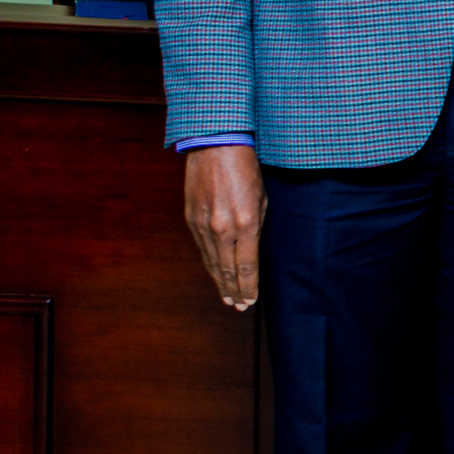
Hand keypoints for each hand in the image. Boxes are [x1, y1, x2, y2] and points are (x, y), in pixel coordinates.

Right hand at [183, 145, 266, 311]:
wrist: (215, 146)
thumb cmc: (246, 170)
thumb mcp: (263, 199)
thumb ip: (257, 227)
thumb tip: (253, 250)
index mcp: (245, 223)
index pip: (247, 266)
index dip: (250, 287)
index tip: (252, 301)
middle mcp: (222, 228)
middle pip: (229, 270)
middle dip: (236, 290)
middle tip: (240, 306)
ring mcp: (203, 225)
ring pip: (212, 262)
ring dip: (221, 283)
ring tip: (229, 298)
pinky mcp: (191, 219)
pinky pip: (202, 249)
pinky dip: (209, 265)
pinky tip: (215, 275)